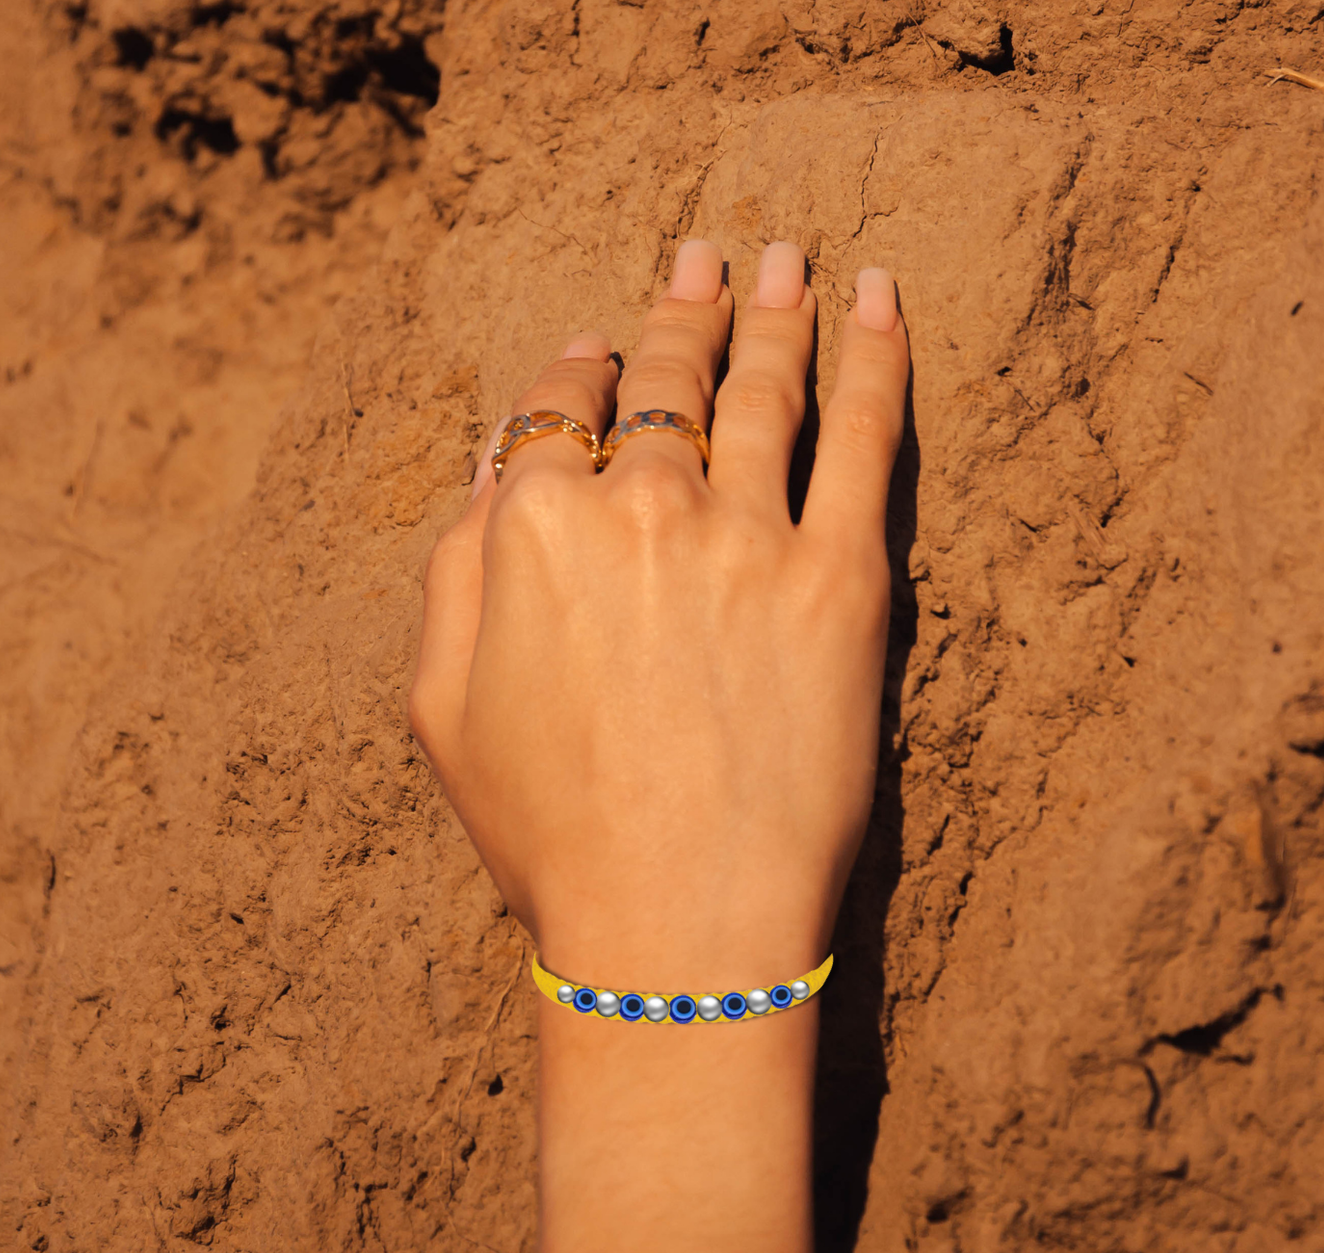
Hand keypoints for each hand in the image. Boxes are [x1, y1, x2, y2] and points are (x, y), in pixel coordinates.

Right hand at [410, 239, 907, 991]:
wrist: (675, 925)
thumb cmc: (549, 835)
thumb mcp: (442, 708)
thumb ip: (458, 571)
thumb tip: (496, 476)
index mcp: (530, 526)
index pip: (555, 409)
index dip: (579, 370)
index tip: (599, 350)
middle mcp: (636, 505)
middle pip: (661, 381)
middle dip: (679, 309)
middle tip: (705, 257)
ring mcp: (745, 533)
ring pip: (762, 386)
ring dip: (773, 310)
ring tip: (783, 260)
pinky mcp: (840, 577)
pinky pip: (865, 436)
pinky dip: (879, 358)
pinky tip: (882, 300)